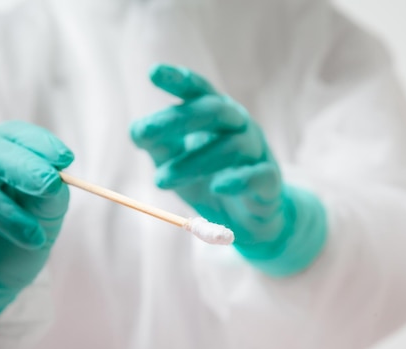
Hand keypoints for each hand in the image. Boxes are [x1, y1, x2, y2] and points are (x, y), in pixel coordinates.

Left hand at [130, 64, 326, 275]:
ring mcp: (257, 152)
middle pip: (216, 110)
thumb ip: (158, 145)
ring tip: (159, 181)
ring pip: (232, 147)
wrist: (245, 219)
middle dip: (178, 119)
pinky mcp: (269, 183)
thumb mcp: (176, 162)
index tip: (153, 73)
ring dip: (192, 163)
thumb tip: (136, 131)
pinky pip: (259, 176)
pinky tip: (217, 187)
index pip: (199, 90)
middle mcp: (239, 127)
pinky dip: (238, 180)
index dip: (178, 80)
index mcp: (216, 115)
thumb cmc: (207, 183)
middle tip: (143, 134)